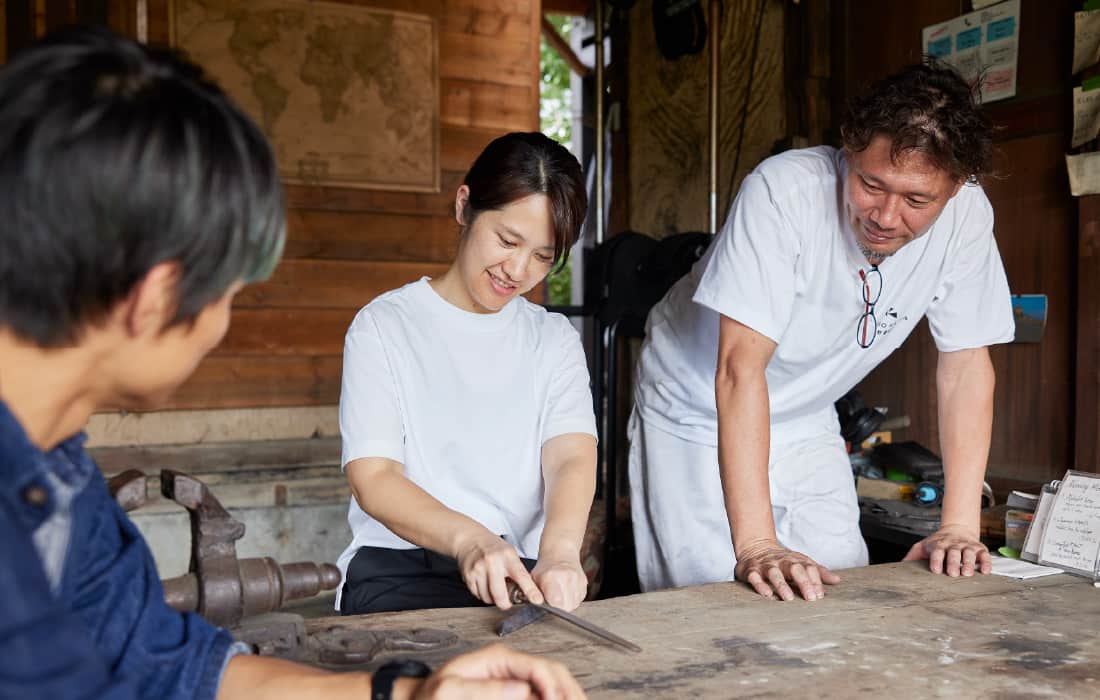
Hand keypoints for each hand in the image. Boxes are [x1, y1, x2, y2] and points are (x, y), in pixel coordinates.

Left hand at [401, 643, 585, 699]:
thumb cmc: (431, 695)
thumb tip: (522, 688)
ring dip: (566, 694)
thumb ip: (486, 689)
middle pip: (553, 673)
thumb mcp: (450, 691)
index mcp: (498, 659)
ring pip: (551, 684)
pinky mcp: (512, 692)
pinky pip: (538, 695)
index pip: (537, 668)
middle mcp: (510, 666)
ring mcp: (513, 679)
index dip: (552, 687)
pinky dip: (551, 698)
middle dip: (569, 690)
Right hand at [455, 532, 542, 609]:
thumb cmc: (493, 547)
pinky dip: (483, 595)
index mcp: (507, 556)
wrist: (470, 539)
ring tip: (495, 588)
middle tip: (508, 603)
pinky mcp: (468, 576)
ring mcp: (479, 569)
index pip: (521, 576)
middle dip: (506, 604)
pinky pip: (478, 595)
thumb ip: (518, 570)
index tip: (537, 600)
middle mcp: (492, 562)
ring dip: (493, 599)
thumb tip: (530, 591)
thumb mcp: (510, 552)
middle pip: (500, 595)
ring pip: (488, 598)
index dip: (530, 590)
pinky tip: (485, 585)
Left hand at [531, 557, 586, 610]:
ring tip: (559, 595)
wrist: (560, 554)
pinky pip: (579, 600)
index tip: (547, 604)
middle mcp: (567, 577)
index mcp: (551, 576)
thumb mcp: (533, 579)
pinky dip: (573, 600)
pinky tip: (566, 592)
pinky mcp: (585, 583)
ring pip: (574, 605)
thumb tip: (537, 605)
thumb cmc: (545, 569)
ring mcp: (578, 579)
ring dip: (567, 604)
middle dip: (559, 608)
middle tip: (552, 600)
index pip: (556, 602)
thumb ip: (534, 594)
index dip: (551, 607)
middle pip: (567, 607)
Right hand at [734, 539, 840, 600]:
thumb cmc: (783, 561)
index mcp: (795, 560)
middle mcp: (781, 561)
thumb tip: (837, 580)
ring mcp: (766, 565)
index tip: (820, 595)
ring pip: (774, 573)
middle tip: (811, 598)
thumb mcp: (801, 563)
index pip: (809, 568)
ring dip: (782, 585)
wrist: (755, 547)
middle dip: (803, 582)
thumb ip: (818, 572)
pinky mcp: (750, 570)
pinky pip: (755, 577)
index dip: (815, 580)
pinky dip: (760, 585)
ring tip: (789, 598)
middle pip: (794, 568)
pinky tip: (766, 594)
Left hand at [902, 524, 990, 576]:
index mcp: (938, 545)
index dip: (936, 560)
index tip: (936, 570)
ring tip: (967, 573)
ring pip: (969, 553)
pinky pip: (985, 555)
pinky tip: (985, 571)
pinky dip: (986, 563)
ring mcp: (967, 546)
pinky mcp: (980, 549)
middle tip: (953, 573)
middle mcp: (953, 545)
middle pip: (953, 552)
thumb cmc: (938, 543)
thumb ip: (911, 557)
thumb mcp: (922, 547)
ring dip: (969, 563)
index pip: (936, 551)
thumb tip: (899, 568)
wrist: (957, 529)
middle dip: (953, 562)